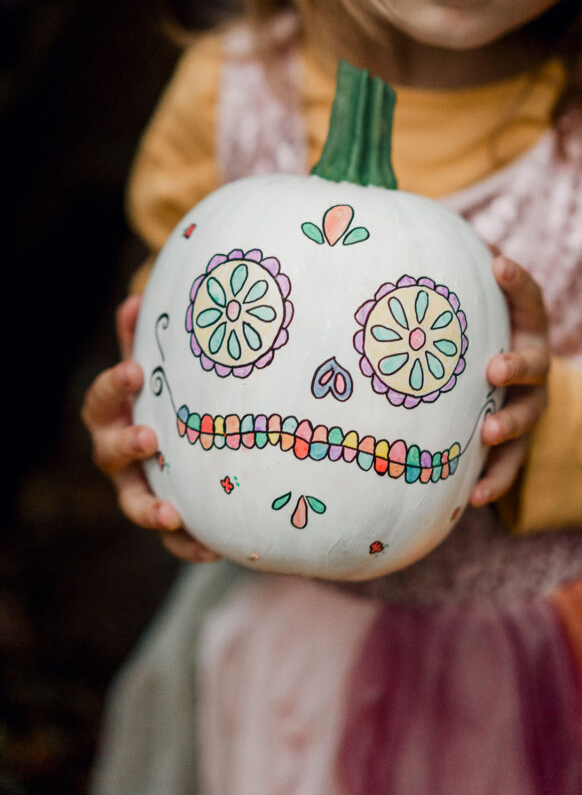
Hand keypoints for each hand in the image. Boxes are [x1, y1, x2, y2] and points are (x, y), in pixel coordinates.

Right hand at [81, 294, 219, 561]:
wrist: (181, 440)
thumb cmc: (166, 394)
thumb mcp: (159, 366)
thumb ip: (143, 338)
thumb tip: (135, 298)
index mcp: (114, 414)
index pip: (102, 399)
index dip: (114, 386)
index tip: (135, 370)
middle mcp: (118, 454)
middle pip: (108, 453)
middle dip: (126, 444)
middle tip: (149, 438)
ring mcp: (138, 486)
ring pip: (133, 503)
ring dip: (150, 509)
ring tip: (172, 514)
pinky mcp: (164, 514)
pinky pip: (171, 538)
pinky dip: (188, 544)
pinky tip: (212, 548)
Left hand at [470, 255, 549, 506]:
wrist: (504, 391)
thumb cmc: (473, 338)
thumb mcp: (468, 310)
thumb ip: (450, 282)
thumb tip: (405, 239)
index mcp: (523, 326)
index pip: (528, 299)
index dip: (517, 282)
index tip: (497, 265)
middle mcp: (534, 364)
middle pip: (536, 362)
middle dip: (518, 364)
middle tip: (495, 368)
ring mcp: (529, 406)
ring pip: (528, 415)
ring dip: (509, 424)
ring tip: (488, 431)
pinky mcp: (518, 445)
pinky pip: (511, 466)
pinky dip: (495, 479)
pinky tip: (474, 496)